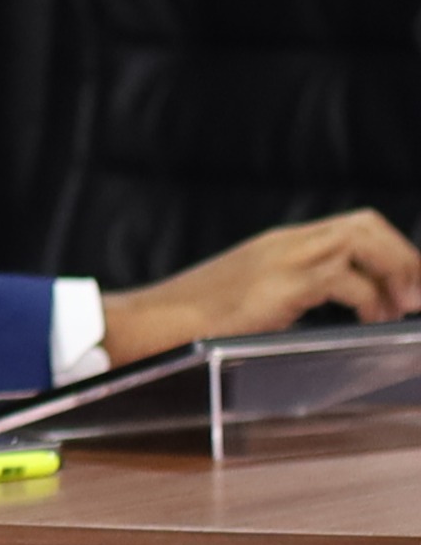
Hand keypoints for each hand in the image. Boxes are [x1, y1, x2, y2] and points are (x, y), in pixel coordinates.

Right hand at [101, 210, 420, 364]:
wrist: (149, 321)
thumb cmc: (192, 319)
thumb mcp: (249, 295)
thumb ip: (286, 291)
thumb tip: (327, 306)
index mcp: (280, 243)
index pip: (353, 226)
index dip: (393, 251)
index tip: (410, 288)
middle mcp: (285, 242)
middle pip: (366, 224)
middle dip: (404, 256)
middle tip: (417, 296)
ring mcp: (281, 260)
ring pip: (361, 240)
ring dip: (394, 272)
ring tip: (403, 307)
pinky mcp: (278, 286)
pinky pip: (342, 280)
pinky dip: (369, 300)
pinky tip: (371, 321)